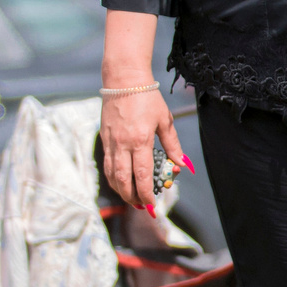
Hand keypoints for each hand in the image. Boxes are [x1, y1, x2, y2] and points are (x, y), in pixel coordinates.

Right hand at [99, 85, 189, 214]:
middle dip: (132, 197)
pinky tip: (121, 182)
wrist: (123, 80)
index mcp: (140, 140)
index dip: (146, 193)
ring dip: (121, 191)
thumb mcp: (165, 120)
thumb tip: (181, 164)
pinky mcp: (104, 138)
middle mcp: (122, 144)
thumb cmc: (147, 98)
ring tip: (131, 199)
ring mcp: (111, 142)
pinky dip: (113, 177)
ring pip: (112, 175)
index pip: (142, 175)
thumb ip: (173, 145)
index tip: (151, 205)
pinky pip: (107, 164)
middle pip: (123, 180)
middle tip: (141, 207)